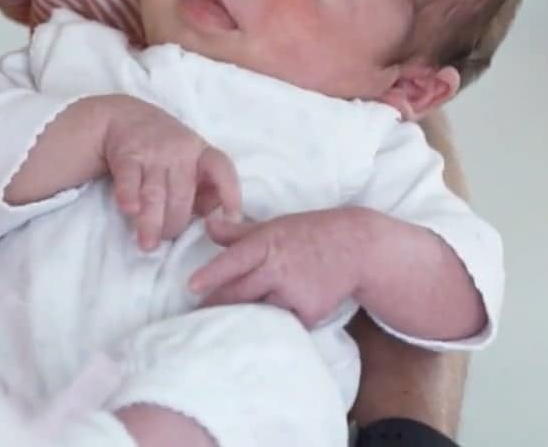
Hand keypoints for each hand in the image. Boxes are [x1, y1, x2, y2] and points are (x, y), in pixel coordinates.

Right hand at [100, 97, 241, 250]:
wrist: (123, 117)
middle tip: (166, 239)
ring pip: (156, 191)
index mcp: (201, 152)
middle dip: (176, 222)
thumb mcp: (192, 160)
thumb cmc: (165, 148)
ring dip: (152, 221)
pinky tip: (130, 210)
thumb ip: (205, 188)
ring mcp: (153, 153)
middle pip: (183, 193)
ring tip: (148, 245)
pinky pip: (129, 178)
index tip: (232, 220)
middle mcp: (180, 151)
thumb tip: (220, 220)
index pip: (223, 169)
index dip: (230, 194)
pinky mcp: (127, 155)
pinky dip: (129, 195)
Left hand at [189, 208, 381, 328]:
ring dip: (247, 315)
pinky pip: (283, 323)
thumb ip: (239, 233)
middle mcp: (278, 267)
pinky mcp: (308, 312)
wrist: (356, 247)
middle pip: (239, 293)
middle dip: (217, 306)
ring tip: (233, 320)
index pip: (235, 259)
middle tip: (196, 316)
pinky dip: (277, 321)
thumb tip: (207, 225)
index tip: (191, 286)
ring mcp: (294, 292)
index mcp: (268, 243)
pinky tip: (279, 315)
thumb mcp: (276, 225)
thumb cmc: (310, 233)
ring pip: (258, 311)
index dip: (213, 274)